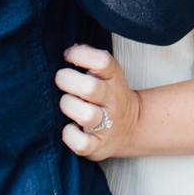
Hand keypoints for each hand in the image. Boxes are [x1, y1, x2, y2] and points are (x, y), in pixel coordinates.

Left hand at [58, 44, 141, 162]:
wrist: (132, 127)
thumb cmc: (108, 95)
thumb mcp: (107, 73)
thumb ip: (90, 58)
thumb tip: (72, 48)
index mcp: (113, 78)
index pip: (102, 61)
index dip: (81, 55)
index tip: (68, 55)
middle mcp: (112, 100)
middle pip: (90, 88)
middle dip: (67, 81)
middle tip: (61, 81)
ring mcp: (106, 125)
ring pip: (86, 115)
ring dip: (69, 107)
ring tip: (67, 105)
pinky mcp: (98, 146)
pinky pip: (81, 143)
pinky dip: (70, 136)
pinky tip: (69, 128)